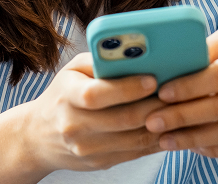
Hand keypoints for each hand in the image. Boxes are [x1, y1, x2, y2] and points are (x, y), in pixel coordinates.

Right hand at [23, 52, 165, 173]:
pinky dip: (155, 140)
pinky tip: (169, 127)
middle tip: (177, 94)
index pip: (97, 94)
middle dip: (154, 106)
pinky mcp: (99, 162)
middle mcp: (74, 125)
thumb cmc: (62, 94)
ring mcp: (86, 148)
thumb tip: (135, 54)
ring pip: (134, 139)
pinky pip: (135, 153)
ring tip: (179, 109)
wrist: (38, 136)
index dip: (127, 88)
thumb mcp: (72, 70)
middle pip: (122, 119)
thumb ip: (100, 61)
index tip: (152, 79)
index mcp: (67, 96)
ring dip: (161, 125)